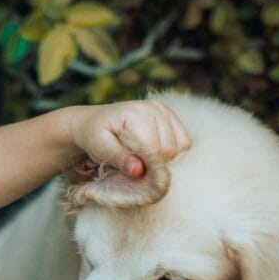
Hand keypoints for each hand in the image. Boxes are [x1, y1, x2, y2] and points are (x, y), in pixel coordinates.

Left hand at [67, 100, 190, 178]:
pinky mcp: (171, 116)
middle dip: (154, 163)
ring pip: (181, 146)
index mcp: (136, 113)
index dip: (145, 166)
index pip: (154, 149)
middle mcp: (154, 107)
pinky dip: (173, 151)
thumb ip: (119, 159)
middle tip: (135, 164)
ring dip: (164, 158)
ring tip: (142, 157)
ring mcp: (165, 110)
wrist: (94, 123)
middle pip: (170, 149)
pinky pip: (184, 142)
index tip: (132, 172)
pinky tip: (153, 152)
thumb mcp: (100, 149)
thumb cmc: (94, 137)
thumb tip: (139, 171)